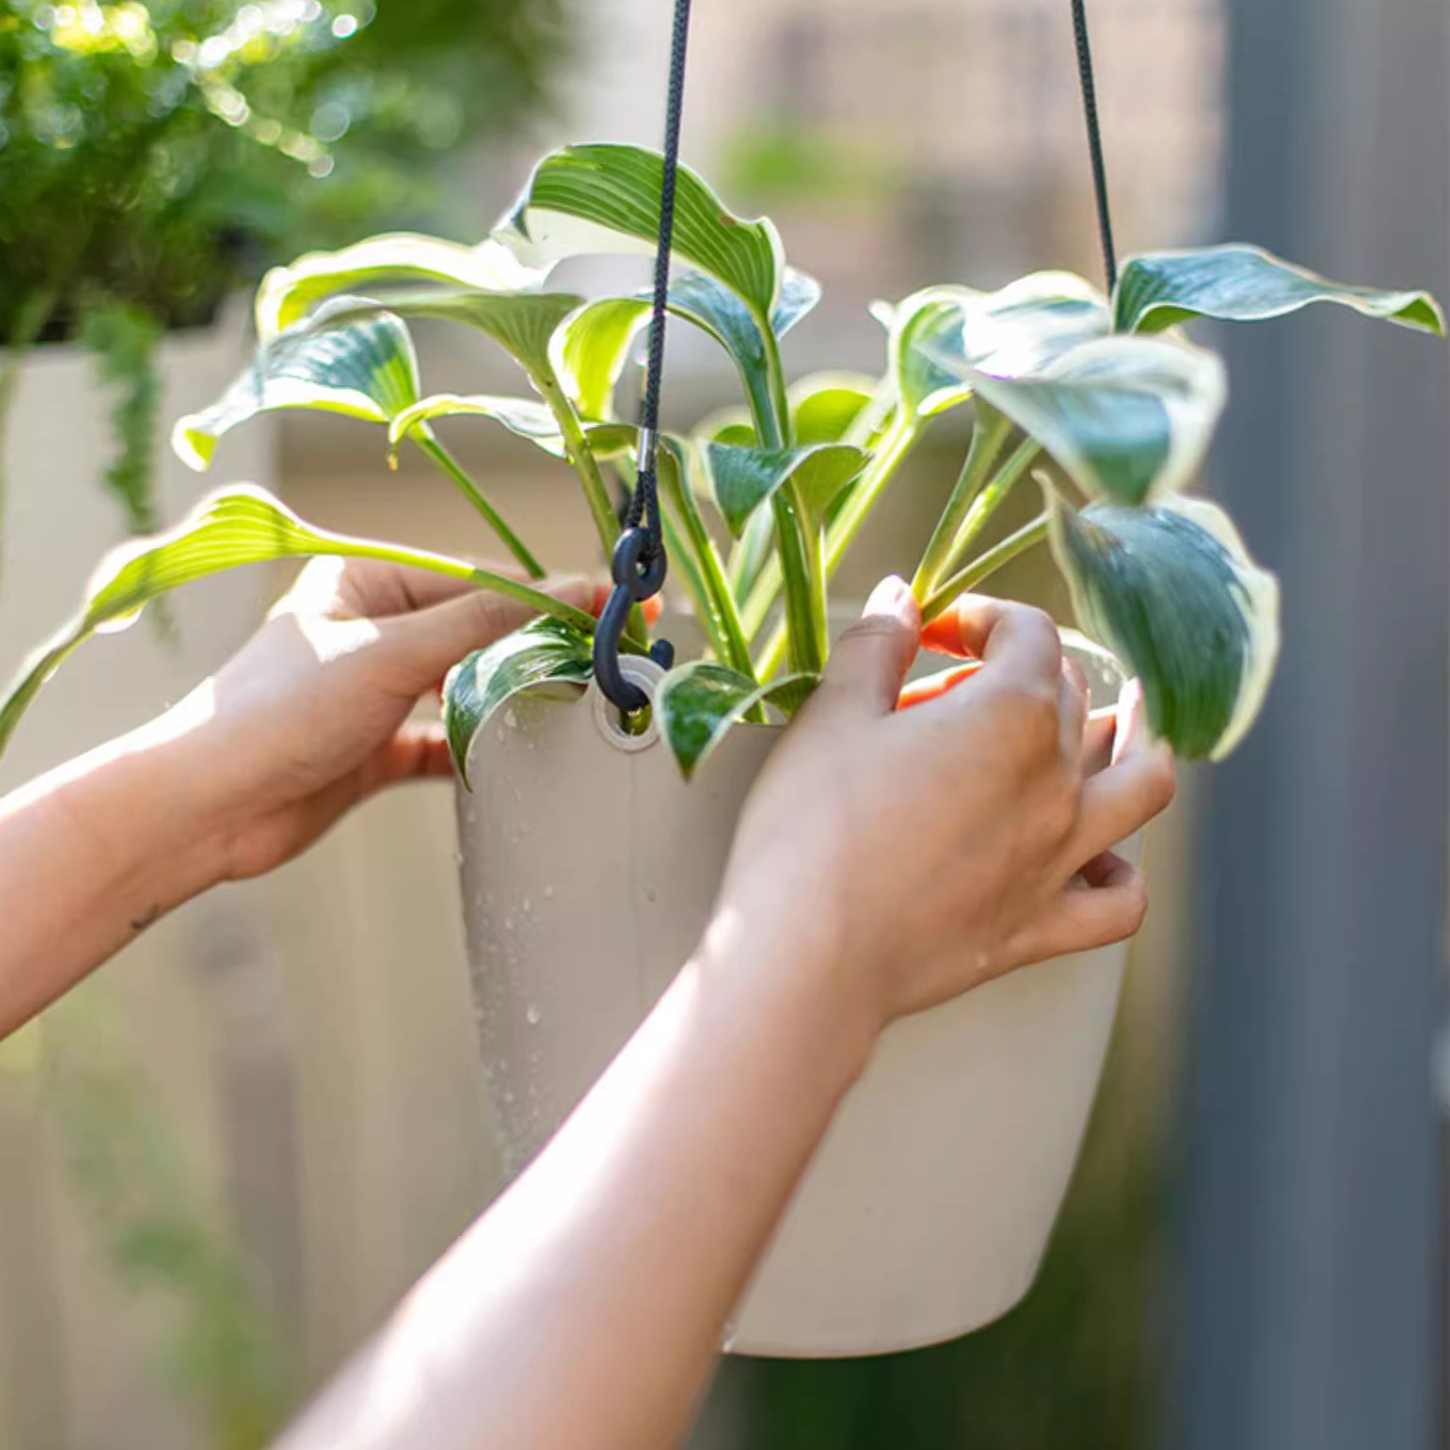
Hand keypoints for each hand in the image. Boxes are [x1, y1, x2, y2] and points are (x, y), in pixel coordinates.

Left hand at [168, 558, 593, 882]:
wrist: (207, 808)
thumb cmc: (281, 710)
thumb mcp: (393, 652)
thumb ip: (486, 622)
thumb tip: (572, 590)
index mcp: (367, 581)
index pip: (480, 580)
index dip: (551, 594)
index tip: (616, 606)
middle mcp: (372, 629)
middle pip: (479, 631)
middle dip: (539, 644)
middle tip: (611, 655)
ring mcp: (374, 692)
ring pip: (465, 685)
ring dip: (513, 695)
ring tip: (578, 700)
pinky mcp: (373, 750)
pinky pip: (443, 740)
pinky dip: (478, 747)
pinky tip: (515, 757)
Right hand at [713, 576, 1175, 1033]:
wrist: (809, 952)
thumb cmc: (813, 826)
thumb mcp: (833, 714)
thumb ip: (875, 644)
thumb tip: (902, 595)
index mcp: (1011, 713)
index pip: (1027, 634)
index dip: (979, 616)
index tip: (930, 630)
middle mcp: (1057, 780)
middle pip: (1071, 699)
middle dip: (1017, 675)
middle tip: (947, 690)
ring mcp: (1059, 858)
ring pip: (1141, 788)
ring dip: (1137, 745)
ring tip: (1125, 724)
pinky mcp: (1042, 926)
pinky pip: (1118, 900)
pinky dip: (1120, 873)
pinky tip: (1098, 859)